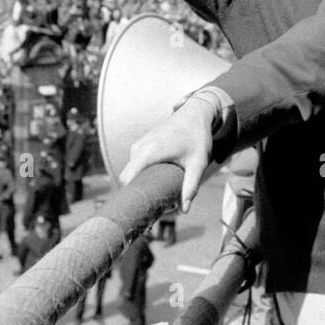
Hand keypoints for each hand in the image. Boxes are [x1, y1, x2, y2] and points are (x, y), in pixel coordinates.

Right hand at [118, 97, 214, 211]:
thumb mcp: (198, 163)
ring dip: (143, 186)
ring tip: (161, 197)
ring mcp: (138, 146)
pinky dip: (144, 177)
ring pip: (133, 174)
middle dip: (139, 195)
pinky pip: (136, 166)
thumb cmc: (197, 137)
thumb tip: (184, 210)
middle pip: (129, 180)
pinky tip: (159, 185)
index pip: (126, 180)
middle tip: (157, 208)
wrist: (195, 114)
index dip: (128, 197)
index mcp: (148, 153)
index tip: (139, 210)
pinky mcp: (141, 146)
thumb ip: (191, 186)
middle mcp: (138, 149)